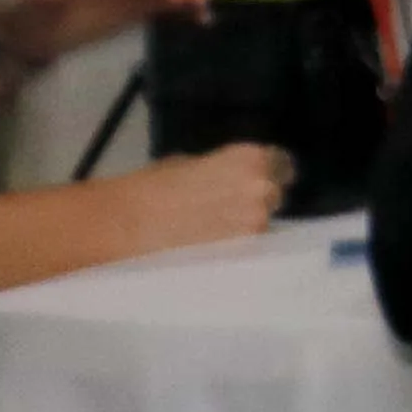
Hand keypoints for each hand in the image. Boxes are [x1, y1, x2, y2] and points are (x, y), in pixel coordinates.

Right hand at [99, 143, 286, 256]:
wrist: (128, 222)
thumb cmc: (154, 185)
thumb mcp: (193, 163)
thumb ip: (226, 168)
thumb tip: (236, 176)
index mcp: (252, 159)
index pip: (284, 165)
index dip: (272, 172)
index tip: (261, 178)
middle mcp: (264, 190)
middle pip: (276, 195)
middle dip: (259, 199)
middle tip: (232, 204)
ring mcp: (257, 224)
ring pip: (266, 222)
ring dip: (248, 223)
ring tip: (216, 225)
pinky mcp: (245, 251)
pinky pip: (251, 245)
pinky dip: (239, 243)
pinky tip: (216, 242)